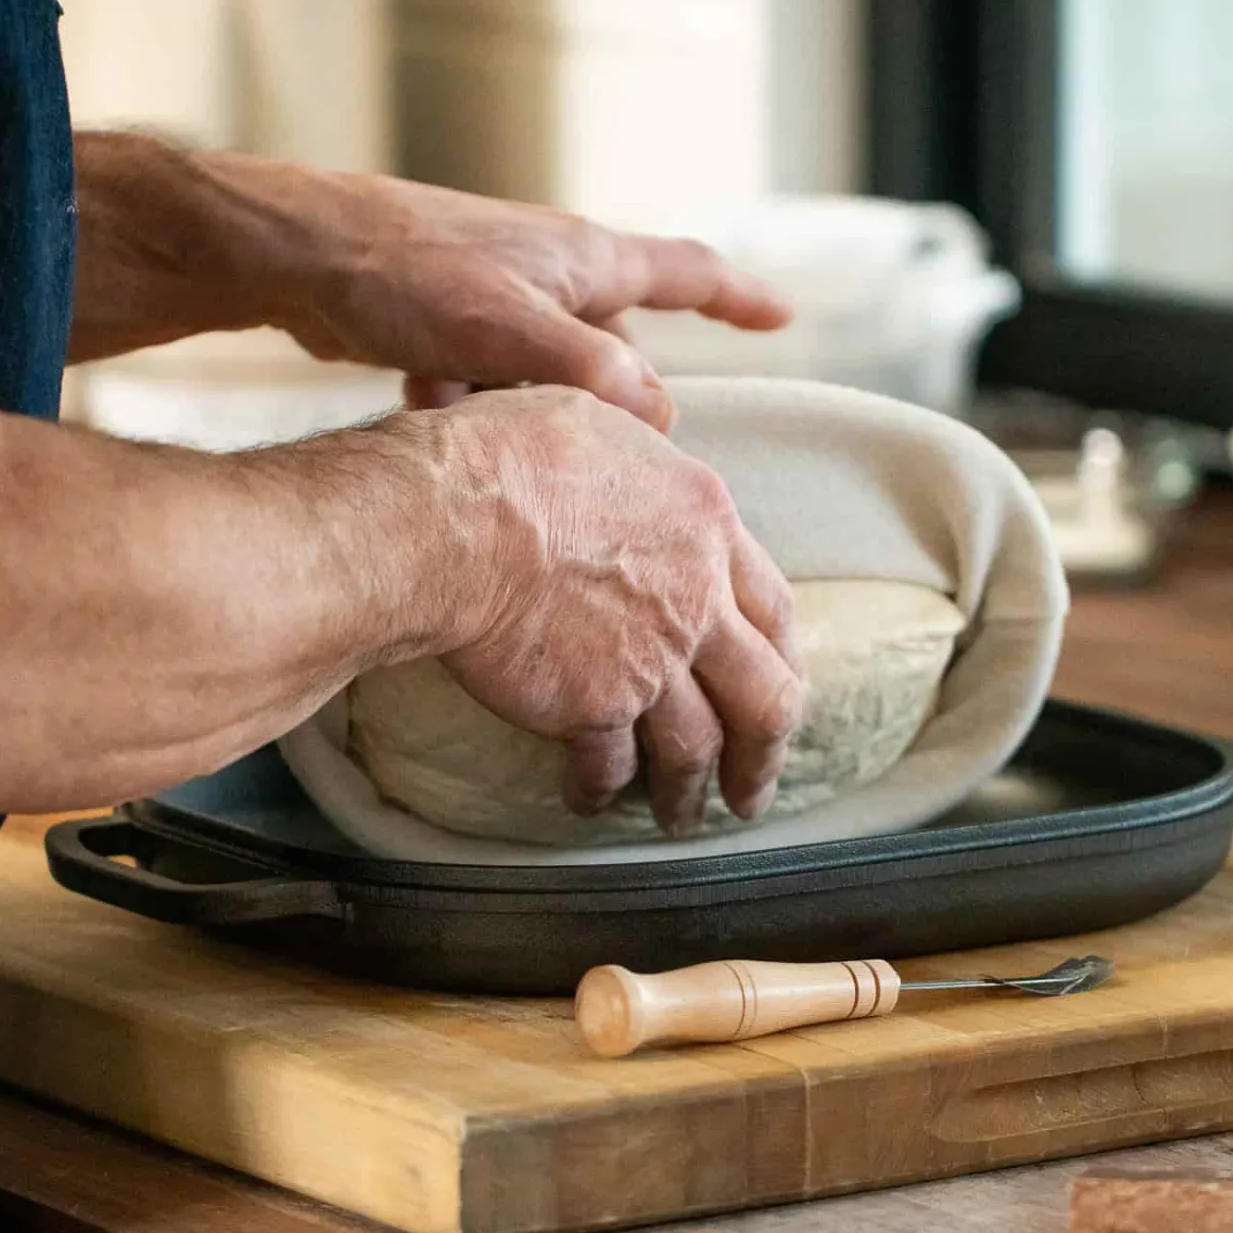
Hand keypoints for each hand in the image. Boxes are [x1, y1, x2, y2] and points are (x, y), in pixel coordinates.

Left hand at [69, 136, 788, 431]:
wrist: (295, 256)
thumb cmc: (404, 272)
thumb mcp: (507, 327)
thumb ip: (589, 370)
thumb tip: (661, 418)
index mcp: (585, 257)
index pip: (688, 273)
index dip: (740, 300)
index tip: (785, 319)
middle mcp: (552, 269)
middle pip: (614, 347)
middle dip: (596, 399)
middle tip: (580, 439)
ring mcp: (500, 295)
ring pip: (544, 377)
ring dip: (517, 409)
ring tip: (464, 407)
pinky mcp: (450, 321)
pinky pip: (487, 381)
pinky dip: (466, 403)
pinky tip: (426, 407)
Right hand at [436, 387, 803, 833]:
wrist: (451, 517)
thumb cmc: (506, 454)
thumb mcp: (595, 413)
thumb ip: (635, 440)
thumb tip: (641, 419)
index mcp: (707, 524)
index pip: (773, 606)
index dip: (781, 654)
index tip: (779, 683)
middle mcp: (696, 599)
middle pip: (765, 695)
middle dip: (763, 752)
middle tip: (753, 786)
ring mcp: (651, 659)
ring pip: (696, 747)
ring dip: (690, 792)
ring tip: (680, 819)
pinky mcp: (595, 707)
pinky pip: (611, 764)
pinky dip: (602, 788)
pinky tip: (590, 799)